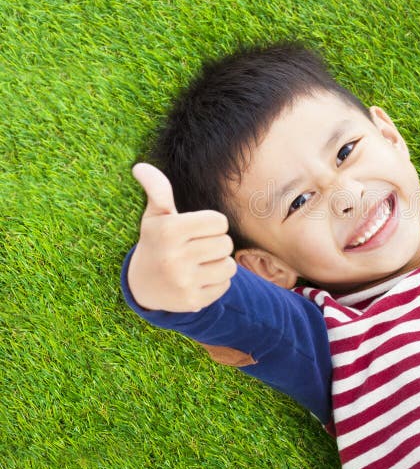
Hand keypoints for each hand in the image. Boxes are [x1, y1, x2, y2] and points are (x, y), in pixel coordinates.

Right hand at [127, 163, 237, 311]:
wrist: (143, 286)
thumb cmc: (157, 242)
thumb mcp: (155, 216)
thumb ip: (157, 190)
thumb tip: (140, 166)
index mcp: (168, 231)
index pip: (220, 222)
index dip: (212, 224)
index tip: (196, 230)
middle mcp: (174, 258)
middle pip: (226, 243)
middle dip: (215, 244)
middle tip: (196, 248)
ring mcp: (183, 282)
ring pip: (229, 265)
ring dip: (218, 263)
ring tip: (198, 264)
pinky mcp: (193, 302)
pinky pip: (225, 285)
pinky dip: (216, 282)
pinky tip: (197, 280)